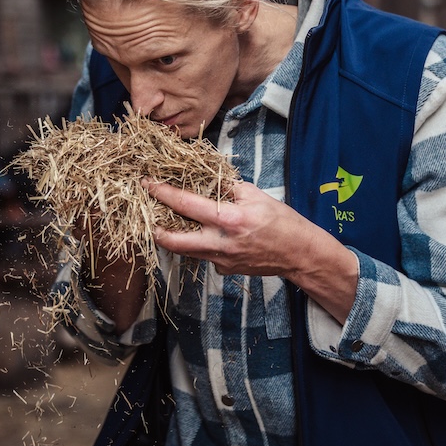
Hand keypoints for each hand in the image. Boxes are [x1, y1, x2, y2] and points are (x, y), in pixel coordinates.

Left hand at [144, 179, 360, 322]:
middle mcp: (220, 243)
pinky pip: (204, 256)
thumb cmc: (281, 221)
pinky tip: (207, 235)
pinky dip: (200, 244)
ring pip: (185, 250)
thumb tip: (204, 175)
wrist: (299, 254)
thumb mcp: (255, 194)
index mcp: (227, 219)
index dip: (162, 192)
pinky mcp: (224, 270)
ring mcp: (221, 260)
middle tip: (146, 215)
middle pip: (173, 240)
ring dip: (174, 236)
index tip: (147, 184)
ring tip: (169, 222)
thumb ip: (226, 186)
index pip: (185, 204)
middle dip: (154, 228)